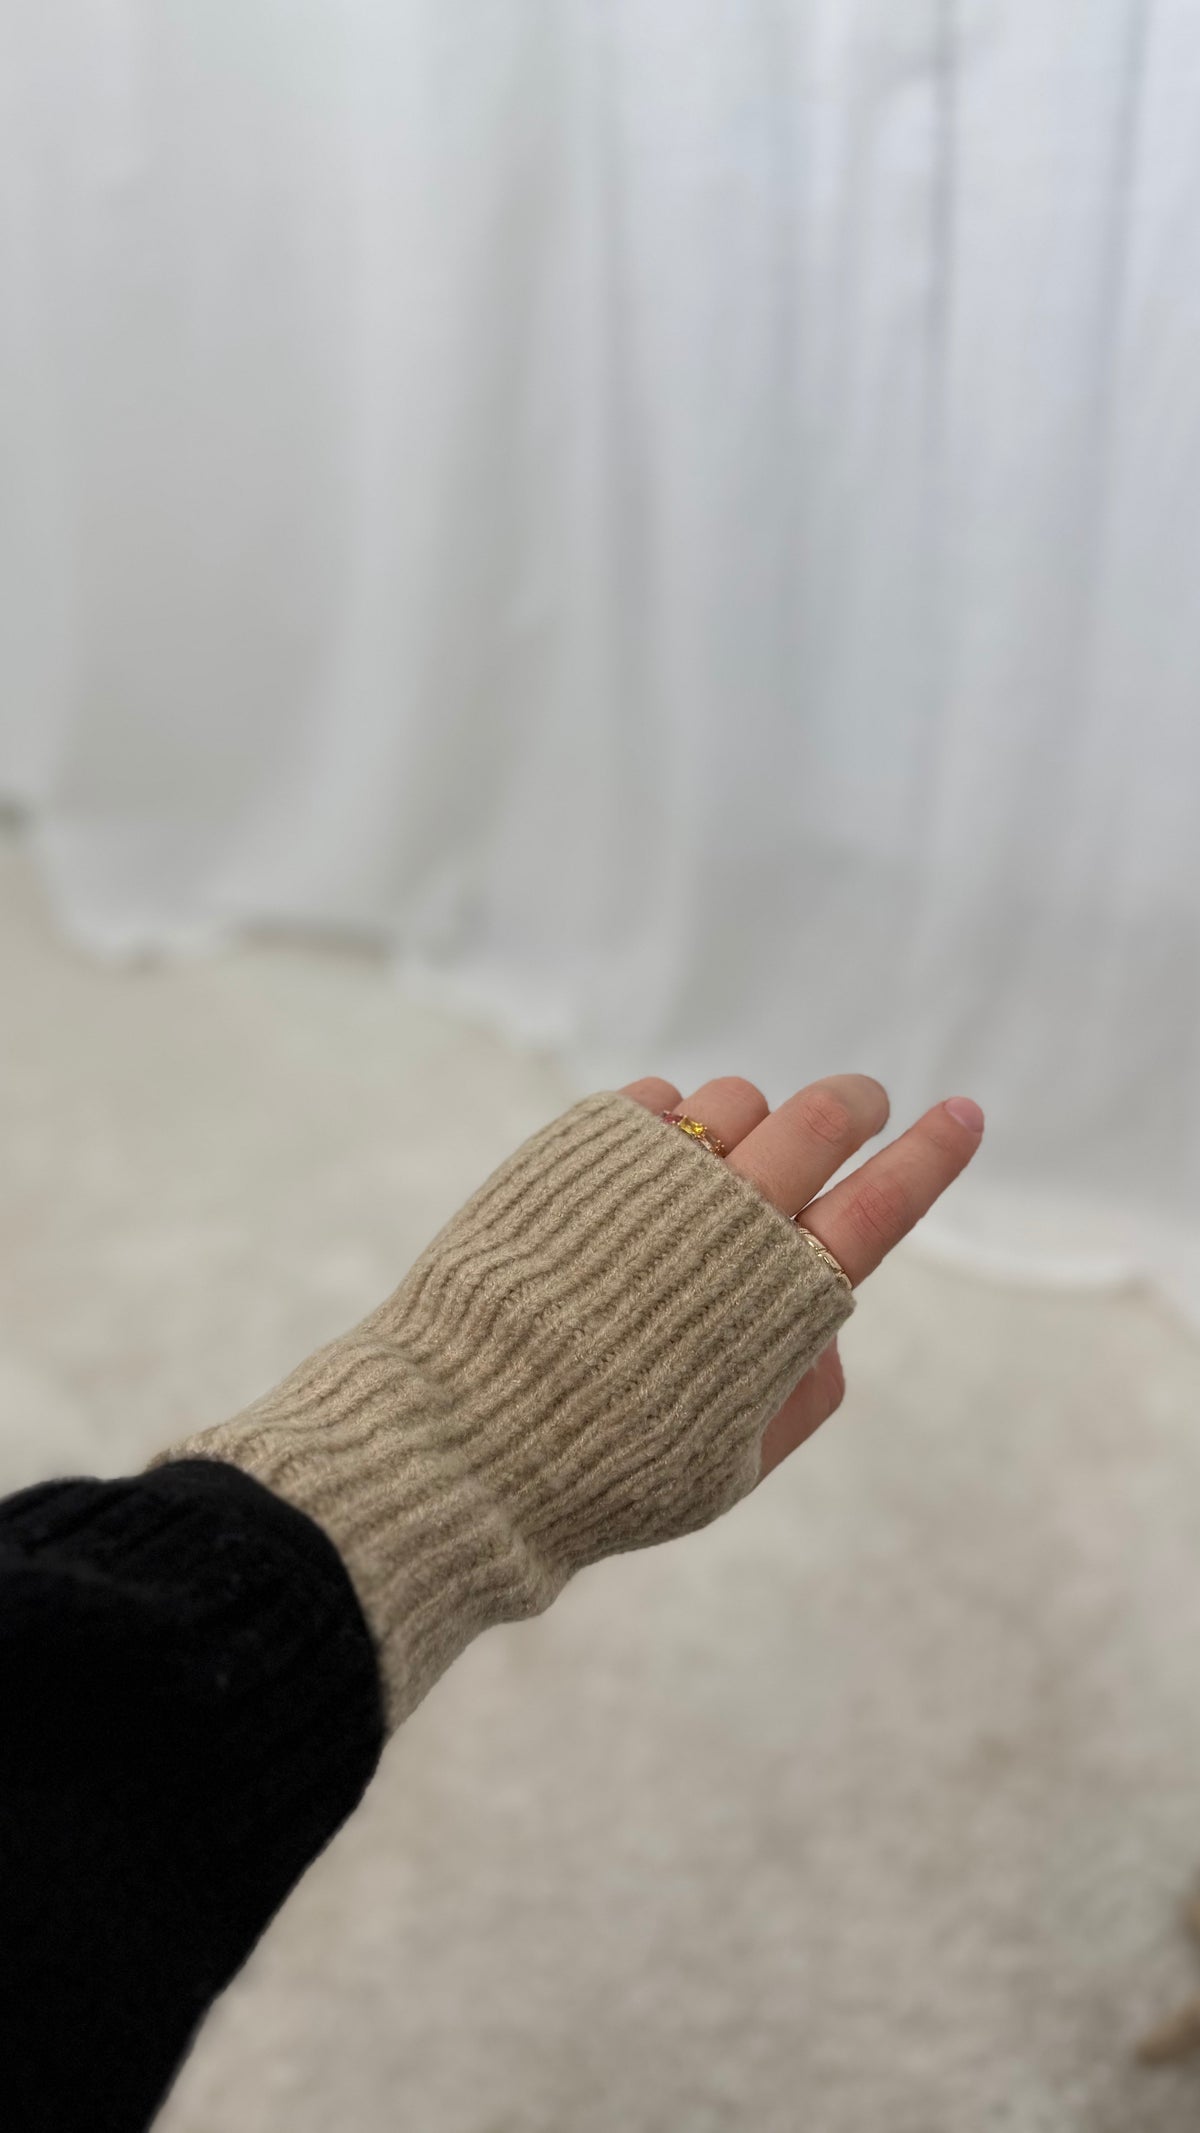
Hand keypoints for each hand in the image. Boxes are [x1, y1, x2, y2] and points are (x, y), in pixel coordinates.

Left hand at [618, 1073, 983, 1477]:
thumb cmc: (606, 1471)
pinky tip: (650, 1172)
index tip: (965, 1113)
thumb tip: (823, 1317)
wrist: (464, 1438)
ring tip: (726, 1167)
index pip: (882, 1205)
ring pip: (736, 1099)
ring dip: (754, 1121)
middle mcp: (728, 1220)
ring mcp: (654, 1175)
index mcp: (782, 1301)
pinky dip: (670, 1123)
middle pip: (820, 1121)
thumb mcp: (733, 1462)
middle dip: (855, 1105)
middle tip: (862, 1105)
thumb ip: (802, 1392)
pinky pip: (653, 1102)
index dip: (931, 1156)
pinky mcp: (580, 1150)